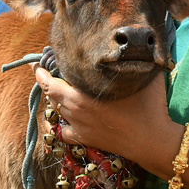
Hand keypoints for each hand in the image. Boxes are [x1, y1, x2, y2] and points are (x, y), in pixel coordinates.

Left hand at [33, 66, 175, 165]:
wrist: (153, 141)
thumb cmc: (148, 107)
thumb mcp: (142, 78)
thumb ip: (132, 61)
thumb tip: (132, 46)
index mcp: (80, 96)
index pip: (49, 82)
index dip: (40, 72)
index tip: (36, 63)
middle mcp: (74, 111)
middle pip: (50, 94)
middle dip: (45, 81)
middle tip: (44, 70)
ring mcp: (78, 126)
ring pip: (56, 110)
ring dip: (55, 99)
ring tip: (58, 88)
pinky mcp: (84, 139)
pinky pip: (63, 131)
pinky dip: (58, 123)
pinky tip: (61, 118)